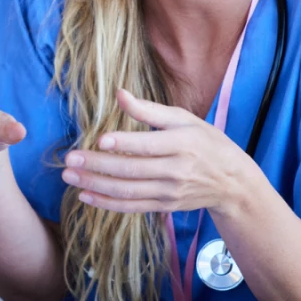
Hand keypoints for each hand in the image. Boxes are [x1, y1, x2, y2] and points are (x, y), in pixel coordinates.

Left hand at [62, 88, 261, 216]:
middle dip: (98, 166)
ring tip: (69, 176)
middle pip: (132, 170)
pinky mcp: (164, 206)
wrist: (231, 182)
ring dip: (95, 185)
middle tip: (69, 159)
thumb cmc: (206, 142)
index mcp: (183, 144)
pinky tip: (85, 195)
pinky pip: (131, 207)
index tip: (99, 140)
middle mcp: (177, 171)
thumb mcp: (184, 120)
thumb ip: (149, 110)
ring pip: (127, 192)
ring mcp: (170, 192)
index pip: (149, 145)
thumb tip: (118, 93)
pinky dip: (106, 204)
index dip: (124, 144)